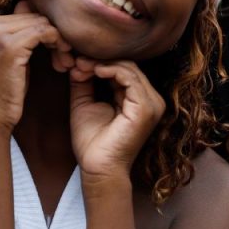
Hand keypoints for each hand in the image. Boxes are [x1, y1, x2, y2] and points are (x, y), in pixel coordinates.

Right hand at [0, 1, 70, 133]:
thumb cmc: (4, 89)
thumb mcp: (11, 54)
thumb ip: (19, 31)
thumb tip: (29, 4)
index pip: (27, 12)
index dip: (46, 31)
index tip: (56, 51)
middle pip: (36, 17)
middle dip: (54, 37)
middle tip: (65, 59)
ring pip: (42, 24)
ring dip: (59, 42)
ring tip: (64, 62)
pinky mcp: (10, 46)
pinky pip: (44, 32)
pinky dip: (57, 44)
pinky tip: (62, 61)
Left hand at [69, 60, 164, 182]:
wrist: (97, 168)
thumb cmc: (92, 142)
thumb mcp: (85, 102)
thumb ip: (84, 81)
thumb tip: (78, 60)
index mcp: (139, 99)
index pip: (124, 69)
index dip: (100, 62)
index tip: (77, 62)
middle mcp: (151, 100)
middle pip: (128, 66)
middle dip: (100, 60)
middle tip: (78, 62)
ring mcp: (151, 104)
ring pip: (129, 68)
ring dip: (102, 64)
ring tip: (82, 67)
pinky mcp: (145, 108)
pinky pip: (130, 78)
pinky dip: (111, 69)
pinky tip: (95, 71)